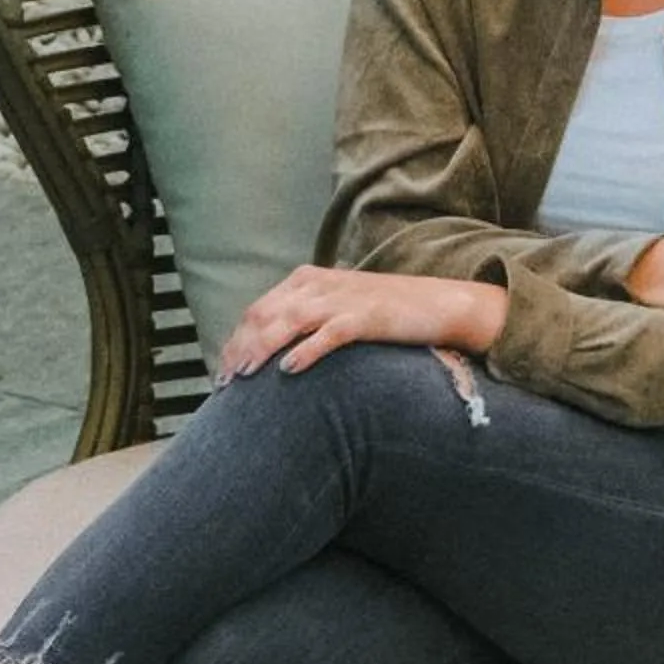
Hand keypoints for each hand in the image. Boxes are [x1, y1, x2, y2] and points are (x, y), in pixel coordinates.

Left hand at [220, 265, 507, 381]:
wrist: (440, 304)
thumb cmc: (387, 312)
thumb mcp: (339, 307)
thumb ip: (306, 318)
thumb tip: (271, 352)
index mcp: (309, 280)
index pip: (257, 309)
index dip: (235, 341)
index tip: (223, 372)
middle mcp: (321, 285)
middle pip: (265, 315)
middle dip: (240, 349)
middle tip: (226, 383)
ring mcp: (344, 299)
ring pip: (288, 322)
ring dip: (261, 349)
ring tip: (245, 377)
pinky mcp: (367, 317)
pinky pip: (329, 333)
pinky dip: (306, 350)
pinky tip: (289, 370)